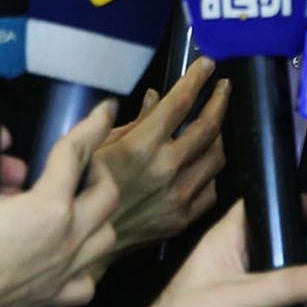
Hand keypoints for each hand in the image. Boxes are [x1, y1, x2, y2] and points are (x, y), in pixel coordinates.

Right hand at [0, 108, 120, 306]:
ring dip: (98, 215)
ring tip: (75, 205)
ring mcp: (67, 271)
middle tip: (78, 165)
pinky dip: (85, 264)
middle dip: (98, 171)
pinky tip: (67, 257)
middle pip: (107, 195)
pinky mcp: (56, 297)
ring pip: (106, 236)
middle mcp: (70, 238)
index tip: (107, 108)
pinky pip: (88, 279)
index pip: (78, 154)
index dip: (93, 124)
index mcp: (50, 206)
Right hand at [95, 58, 227, 254]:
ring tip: (214, 123)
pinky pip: (211, 189)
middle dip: (220, 100)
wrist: (84, 242)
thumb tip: (155, 97)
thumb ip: (133, 121)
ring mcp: (178, 196)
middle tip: (223, 87)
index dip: (197, 78)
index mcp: (142, 146)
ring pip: (217, 157)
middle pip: (208, 126)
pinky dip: (211, 172)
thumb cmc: (84, 188)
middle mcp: (166, 169)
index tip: (208, 64)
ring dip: (219, 135)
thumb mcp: (98, 146)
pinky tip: (204, 163)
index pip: (180, 102)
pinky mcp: (183, 218)